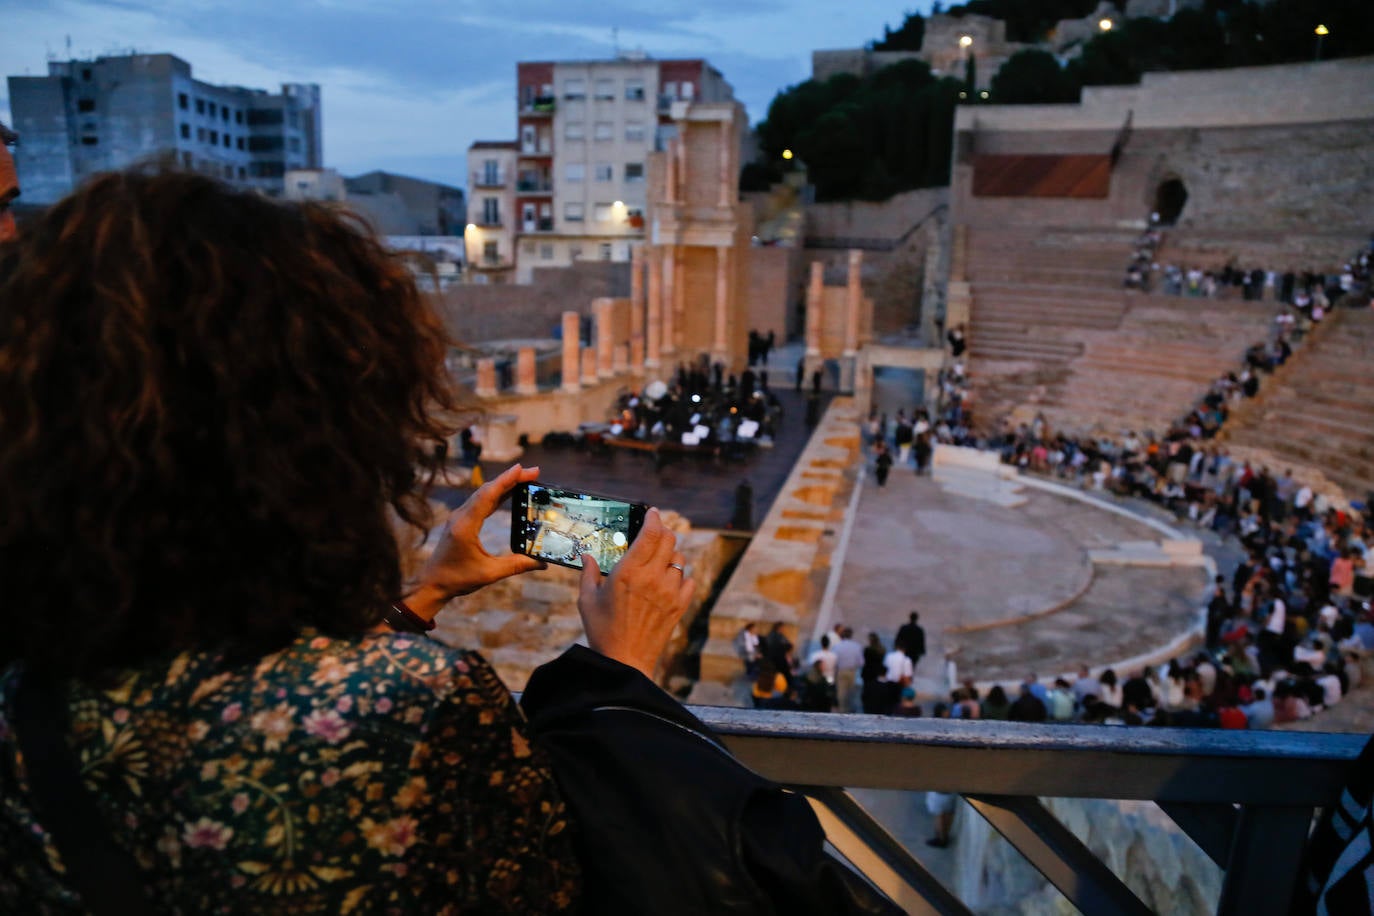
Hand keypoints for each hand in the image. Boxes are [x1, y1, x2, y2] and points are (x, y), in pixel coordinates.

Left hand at [406, 464, 545, 619]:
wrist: (431, 584)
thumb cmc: (457, 579)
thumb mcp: (489, 574)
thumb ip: (516, 566)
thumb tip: (542, 563)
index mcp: (465, 526)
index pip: (488, 496)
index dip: (506, 481)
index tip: (522, 468)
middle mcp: (460, 517)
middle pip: (487, 490)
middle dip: (511, 479)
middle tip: (533, 472)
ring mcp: (459, 517)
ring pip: (483, 494)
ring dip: (504, 484)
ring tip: (525, 478)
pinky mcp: (460, 521)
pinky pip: (480, 502)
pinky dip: (495, 494)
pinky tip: (507, 492)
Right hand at [577, 509, 694, 678]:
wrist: (625, 662)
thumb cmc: (602, 631)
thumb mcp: (587, 600)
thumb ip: (588, 573)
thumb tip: (586, 555)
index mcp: (628, 572)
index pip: (650, 534)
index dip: (654, 518)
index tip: (652, 513)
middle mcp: (652, 578)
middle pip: (669, 540)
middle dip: (663, 532)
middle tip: (655, 533)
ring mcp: (669, 592)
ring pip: (679, 559)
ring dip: (670, 555)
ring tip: (658, 561)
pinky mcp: (679, 606)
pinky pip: (688, 580)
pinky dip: (681, 576)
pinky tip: (669, 581)